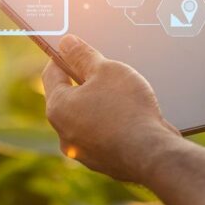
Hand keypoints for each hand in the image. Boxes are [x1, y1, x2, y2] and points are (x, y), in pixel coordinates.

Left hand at [41, 34, 179, 182]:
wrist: (153, 154)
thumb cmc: (127, 109)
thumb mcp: (106, 70)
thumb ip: (82, 55)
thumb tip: (66, 43)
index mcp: (58, 108)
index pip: (51, 74)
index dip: (62, 56)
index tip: (73, 47)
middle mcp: (64, 133)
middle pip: (69, 97)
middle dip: (85, 80)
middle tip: (104, 68)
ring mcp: (83, 151)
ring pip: (87, 117)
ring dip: (100, 102)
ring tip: (122, 92)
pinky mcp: (103, 161)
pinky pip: (103, 134)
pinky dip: (112, 122)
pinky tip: (131, 114)